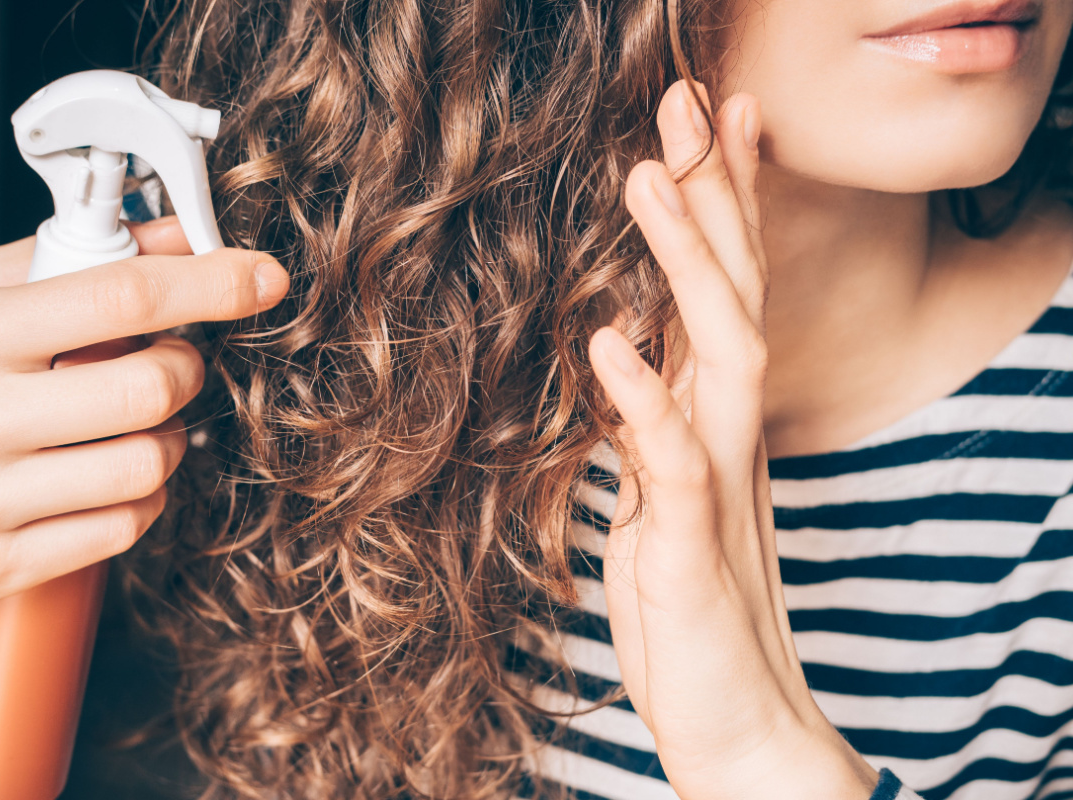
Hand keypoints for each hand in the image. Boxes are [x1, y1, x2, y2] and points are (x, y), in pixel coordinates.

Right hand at [0, 217, 288, 614]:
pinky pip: (122, 527)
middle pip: (148, 390)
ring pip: (147, 467)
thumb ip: (71, 262)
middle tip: (166, 364)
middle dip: (183, 371)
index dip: (209, 284)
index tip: (260, 278)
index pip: (119, 297)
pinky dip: (140, 498)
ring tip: (132, 427)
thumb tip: (176, 236)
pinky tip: (106, 478)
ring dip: (167, 441)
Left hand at [588, 81, 878, 799]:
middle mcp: (726, 436)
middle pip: (733, 294)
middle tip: (690, 101)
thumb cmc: (691, 612)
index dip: (723, 206)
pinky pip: (674, 461)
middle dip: (713, 196)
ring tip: (649, 180)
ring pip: (720, 353)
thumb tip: (630, 362)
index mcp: (714, 421)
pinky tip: (610, 344)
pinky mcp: (690, 546)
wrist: (734, 723)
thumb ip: (655, 427)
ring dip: (686, 265)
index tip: (712, 122)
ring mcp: (716, 485)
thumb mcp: (662, 500)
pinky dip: (644, 400)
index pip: (727, 292)